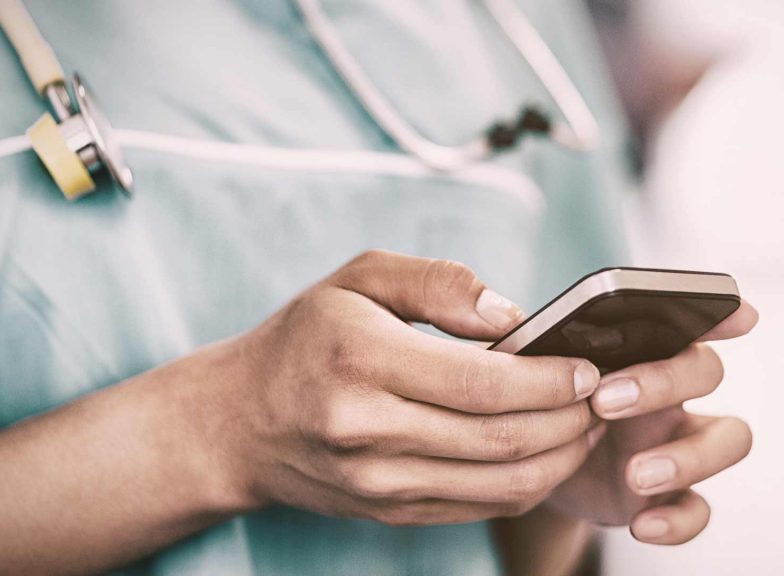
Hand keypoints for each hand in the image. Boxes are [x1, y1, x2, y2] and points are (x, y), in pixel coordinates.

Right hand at [222, 251, 605, 525]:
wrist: (239, 422)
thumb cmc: (303, 340)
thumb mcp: (355, 279)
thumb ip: (437, 281)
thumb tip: (511, 316)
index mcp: (360, 357)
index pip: (482, 381)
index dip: (550, 379)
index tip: (587, 367)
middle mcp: (365, 427)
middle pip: (500, 439)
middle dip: (569, 421)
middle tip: (602, 398)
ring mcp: (375, 480)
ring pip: (499, 483)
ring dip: (559, 459)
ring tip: (584, 428)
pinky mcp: (386, 510)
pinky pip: (477, 506)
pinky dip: (525, 485)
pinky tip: (543, 456)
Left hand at [547, 302, 757, 543]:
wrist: (528, 470)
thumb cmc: (536, 407)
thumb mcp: (530, 377)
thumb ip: (533, 352)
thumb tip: (514, 329)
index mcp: (636, 352)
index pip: (685, 323)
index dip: (718, 315)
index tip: (738, 315)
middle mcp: (668, 393)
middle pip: (704, 370)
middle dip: (661, 382)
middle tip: (604, 403)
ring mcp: (676, 444)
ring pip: (728, 438)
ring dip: (688, 457)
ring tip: (634, 474)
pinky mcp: (669, 495)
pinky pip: (698, 508)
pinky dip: (677, 521)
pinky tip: (643, 524)